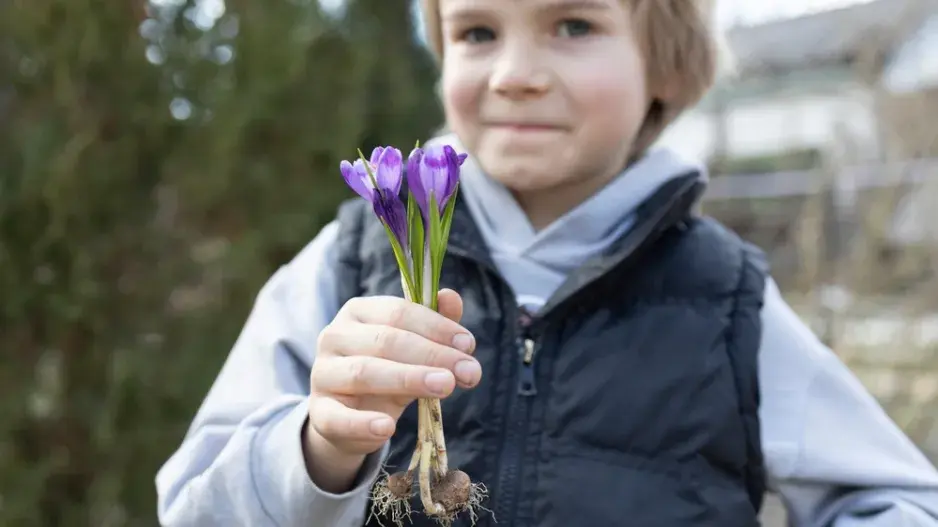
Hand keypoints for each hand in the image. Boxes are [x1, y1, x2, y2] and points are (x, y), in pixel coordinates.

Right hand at [302, 289, 480, 491]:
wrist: (350, 418)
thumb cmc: (387, 373)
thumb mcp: (413, 349)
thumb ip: (434, 325)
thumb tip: (451, 297)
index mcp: (358, 312)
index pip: (398, 312)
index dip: (437, 327)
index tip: (469, 345)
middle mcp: (335, 336)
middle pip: (385, 340)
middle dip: (433, 355)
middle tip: (470, 372)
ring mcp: (323, 374)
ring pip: (364, 373)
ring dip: (408, 379)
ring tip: (445, 387)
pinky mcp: (319, 412)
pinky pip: (338, 417)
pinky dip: (363, 423)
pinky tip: (388, 428)